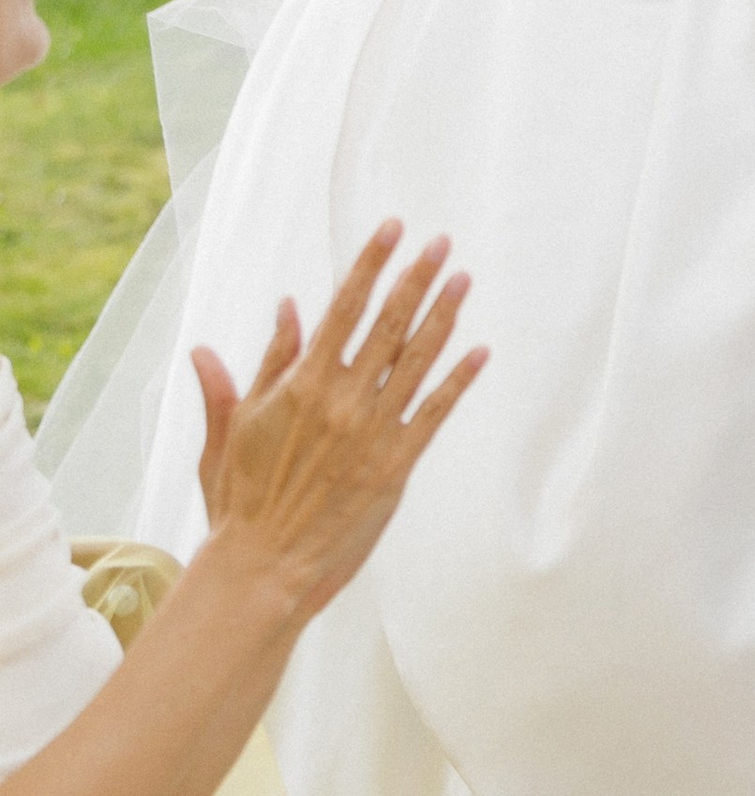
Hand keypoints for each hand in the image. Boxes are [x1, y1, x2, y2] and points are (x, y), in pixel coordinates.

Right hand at [193, 224, 484, 624]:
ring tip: (464, 278)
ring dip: (443, 317)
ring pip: (415, 361)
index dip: (370, 266)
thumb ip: (262, 364)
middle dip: (416, 279)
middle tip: (442, 242)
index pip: (343, 309)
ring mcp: (371, 433)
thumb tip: (284, 307)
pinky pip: (433, 413)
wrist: (261, 566)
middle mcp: (341, 402)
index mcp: (300, 385)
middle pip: (387, 325)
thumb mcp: (234, 425)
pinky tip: (479, 351)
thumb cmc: (240, 497)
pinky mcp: (395, 466)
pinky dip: (458, 381)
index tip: (392, 229)